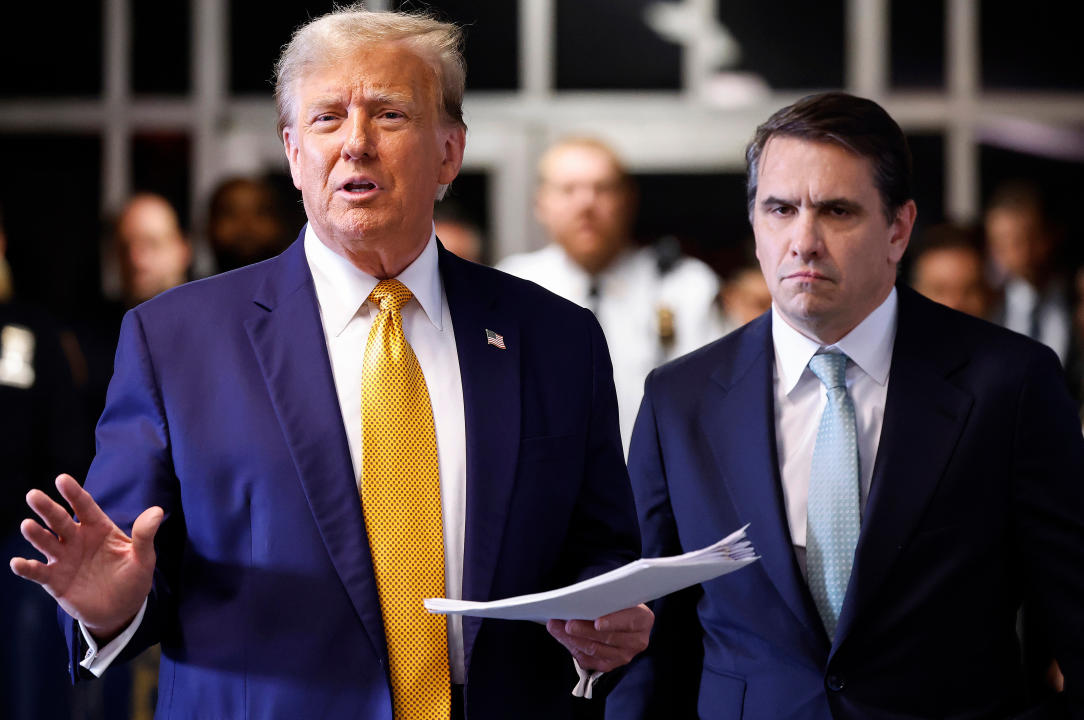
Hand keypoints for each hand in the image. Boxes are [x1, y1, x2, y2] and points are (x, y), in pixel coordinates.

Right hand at [9, 474, 162, 641]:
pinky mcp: (54, 580)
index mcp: (98, 528)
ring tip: (27, 525)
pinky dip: (27, 568)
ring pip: (46, 542)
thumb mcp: (143, 557)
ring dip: (36, 534)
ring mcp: (64, 559)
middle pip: (59, 520)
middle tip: (33, 495)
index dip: (73, 493)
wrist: (122, 609)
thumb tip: (158, 511)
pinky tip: (18, 563)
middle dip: (47, 508)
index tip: (62, 479)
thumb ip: (145, 535)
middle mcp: (77, 539)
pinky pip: (38, 572)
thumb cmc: (133, 577)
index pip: (84, 506)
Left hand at [547, 603, 653, 671]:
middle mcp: (637, 640)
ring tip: (557, 627)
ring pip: (595, 650)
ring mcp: (624, 655)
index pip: (629, 621)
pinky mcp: (609, 665)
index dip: (613, 622)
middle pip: (608, 638)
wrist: (619, 617)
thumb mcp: (615, 595)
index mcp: (643, 619)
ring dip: (573, 639)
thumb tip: (578, 598)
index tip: (597, 623)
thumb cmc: (615, 602)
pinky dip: (573, 648)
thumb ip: (603, 596)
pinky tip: (562, 637)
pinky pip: (589, 660)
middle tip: (568, 624)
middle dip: (585, 630)